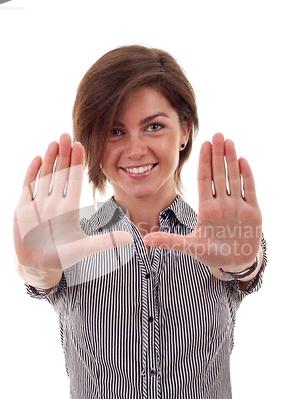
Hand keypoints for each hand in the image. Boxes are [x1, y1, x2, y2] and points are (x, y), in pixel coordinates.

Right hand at [14, 133, 132, 273]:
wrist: (38, 266)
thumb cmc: (61, 257)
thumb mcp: (84, 248)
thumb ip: (104, 242)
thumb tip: (131, 239)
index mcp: (69, 208)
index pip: (74, 180)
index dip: (77, 163)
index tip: (81, 145)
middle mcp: (55, 202)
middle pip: (60, 173)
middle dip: (63, 154)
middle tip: (66, 134)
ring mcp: (39, 204)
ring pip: (45, 176)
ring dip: (49, 159)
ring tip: (53, 142)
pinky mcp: (24, 208)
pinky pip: (28, 186)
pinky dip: (32, 173)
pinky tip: (37, 158)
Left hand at [144, 133, 261, 271]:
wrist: (234, 263)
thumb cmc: (211, 254)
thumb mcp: (190, 247)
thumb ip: (170, 241)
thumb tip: (146, 239)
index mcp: (206, 209)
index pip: (204, 180)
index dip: (205, 162)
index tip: (204, 145)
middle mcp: (221, 204)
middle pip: (219, 174)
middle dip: (218, 155)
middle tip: (217, 134)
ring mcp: (237, 206)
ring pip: (234, 178)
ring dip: (232, 160)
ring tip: (229, 141)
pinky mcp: (252, 212)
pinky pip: (249, 190)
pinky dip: (247, 176)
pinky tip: (243, 161)